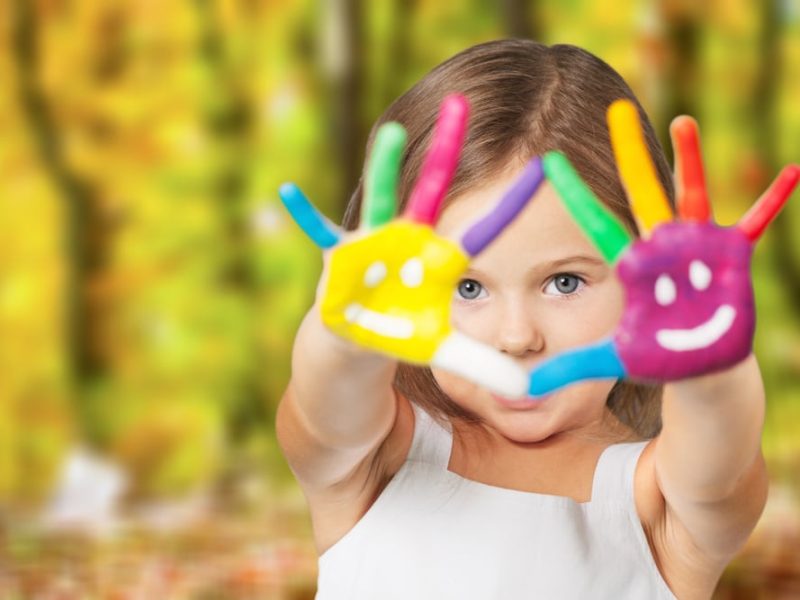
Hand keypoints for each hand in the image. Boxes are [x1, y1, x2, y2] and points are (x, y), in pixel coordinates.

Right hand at [280, 95, 545, 397]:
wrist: (358, 340)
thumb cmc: (403, 334)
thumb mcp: (444, 351)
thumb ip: (483, 365)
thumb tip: (526, 391)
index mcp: (439, 258)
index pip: (482, 230)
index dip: (510, 206)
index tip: (545, 167)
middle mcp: (409, 240)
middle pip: (431, 190)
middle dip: (446, 150)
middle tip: (463, 102)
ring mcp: (374, 244)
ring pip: (380, 200)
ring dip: (384, 168)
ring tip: (393, 134)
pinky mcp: (341, 258)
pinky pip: (319, 234)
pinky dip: (305, 215)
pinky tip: (288, 191)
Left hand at [530, 99, 799, 394]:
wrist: (698, 365)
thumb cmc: (655, 357)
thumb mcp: (610, 359)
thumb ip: (567, 368)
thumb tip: (519, 391)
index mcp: (632, 266)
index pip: (596, 225)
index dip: (576, 195)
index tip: (548, 163)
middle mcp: (660, 247)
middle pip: (640, 194)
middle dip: (628, 154)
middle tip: (613, 111)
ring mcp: (695, 247)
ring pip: (689, 196)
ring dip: (689, 160)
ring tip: (680, 122)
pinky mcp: (729, 256)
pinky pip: (755, 224)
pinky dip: (772, 201)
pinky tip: (790, 172)